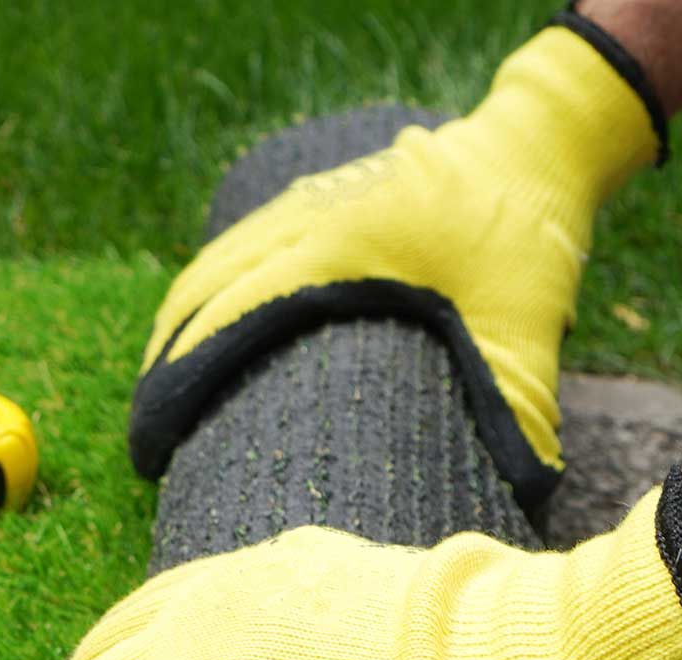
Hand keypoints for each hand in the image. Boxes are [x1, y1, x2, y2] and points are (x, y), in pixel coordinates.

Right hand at [130, 23, 663, 508]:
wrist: (535, 145)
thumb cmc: (528, 240)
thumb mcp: (526, 330)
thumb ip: (517, 409)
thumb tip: (522, 492)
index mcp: (342, 250)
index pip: (233, 313)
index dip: (184, 377)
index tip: (157, 436)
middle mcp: (308, 216)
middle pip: (204, 287)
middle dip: (165, 360)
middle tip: (147, 432)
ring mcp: (306, 199)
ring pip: (213, 260)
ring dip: (178, 322)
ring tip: (158, 388)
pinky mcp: (313, 195)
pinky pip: (237, 243)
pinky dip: (207, 286)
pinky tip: (197, 327)